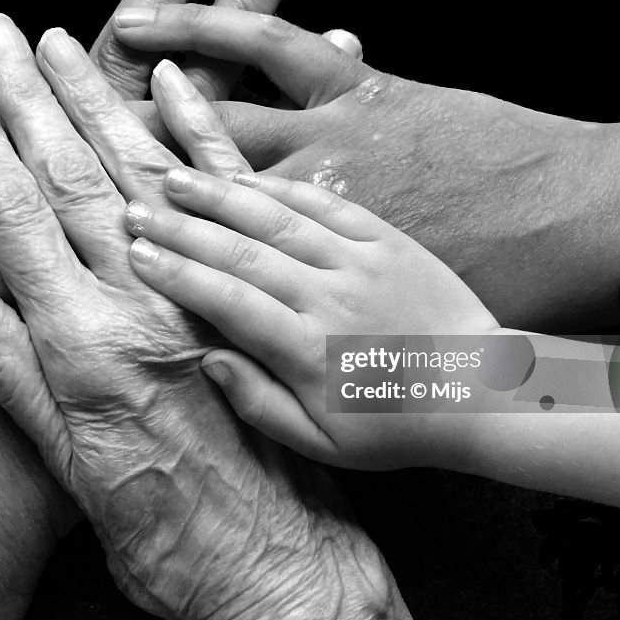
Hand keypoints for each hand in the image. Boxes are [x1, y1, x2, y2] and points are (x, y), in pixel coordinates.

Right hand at [0, 18, 408, 619]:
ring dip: (107, 102)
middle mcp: (162, 309)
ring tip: (69, 44)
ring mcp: (232, 289)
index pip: (26, 229)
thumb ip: (18, 377)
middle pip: (87, 185)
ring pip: (160, 174)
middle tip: (3, 39)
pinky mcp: (287, 283)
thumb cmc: (183, 540)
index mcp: (99, 352)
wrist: (302, 569)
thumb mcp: (81, 480)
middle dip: (38, 104)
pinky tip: (173, 83)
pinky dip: (204, 133)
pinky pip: (247, 190)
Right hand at [122, 155, 496, 469]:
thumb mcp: (325, 444)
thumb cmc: (396, 425)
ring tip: (175, 178)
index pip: (228, 301)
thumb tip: (208, 360)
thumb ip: (260, 404)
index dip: (177, 275)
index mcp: (310, 351)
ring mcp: (361, 262)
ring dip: (222, 196)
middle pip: (242, 252)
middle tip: (135, 208)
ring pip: (278, 219)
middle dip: (182, 228)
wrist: (484, 392)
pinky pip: (328, 204)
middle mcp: (331, 298)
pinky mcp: (387, 240)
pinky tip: (247, 175)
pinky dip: (283, 188)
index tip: (136, 255)